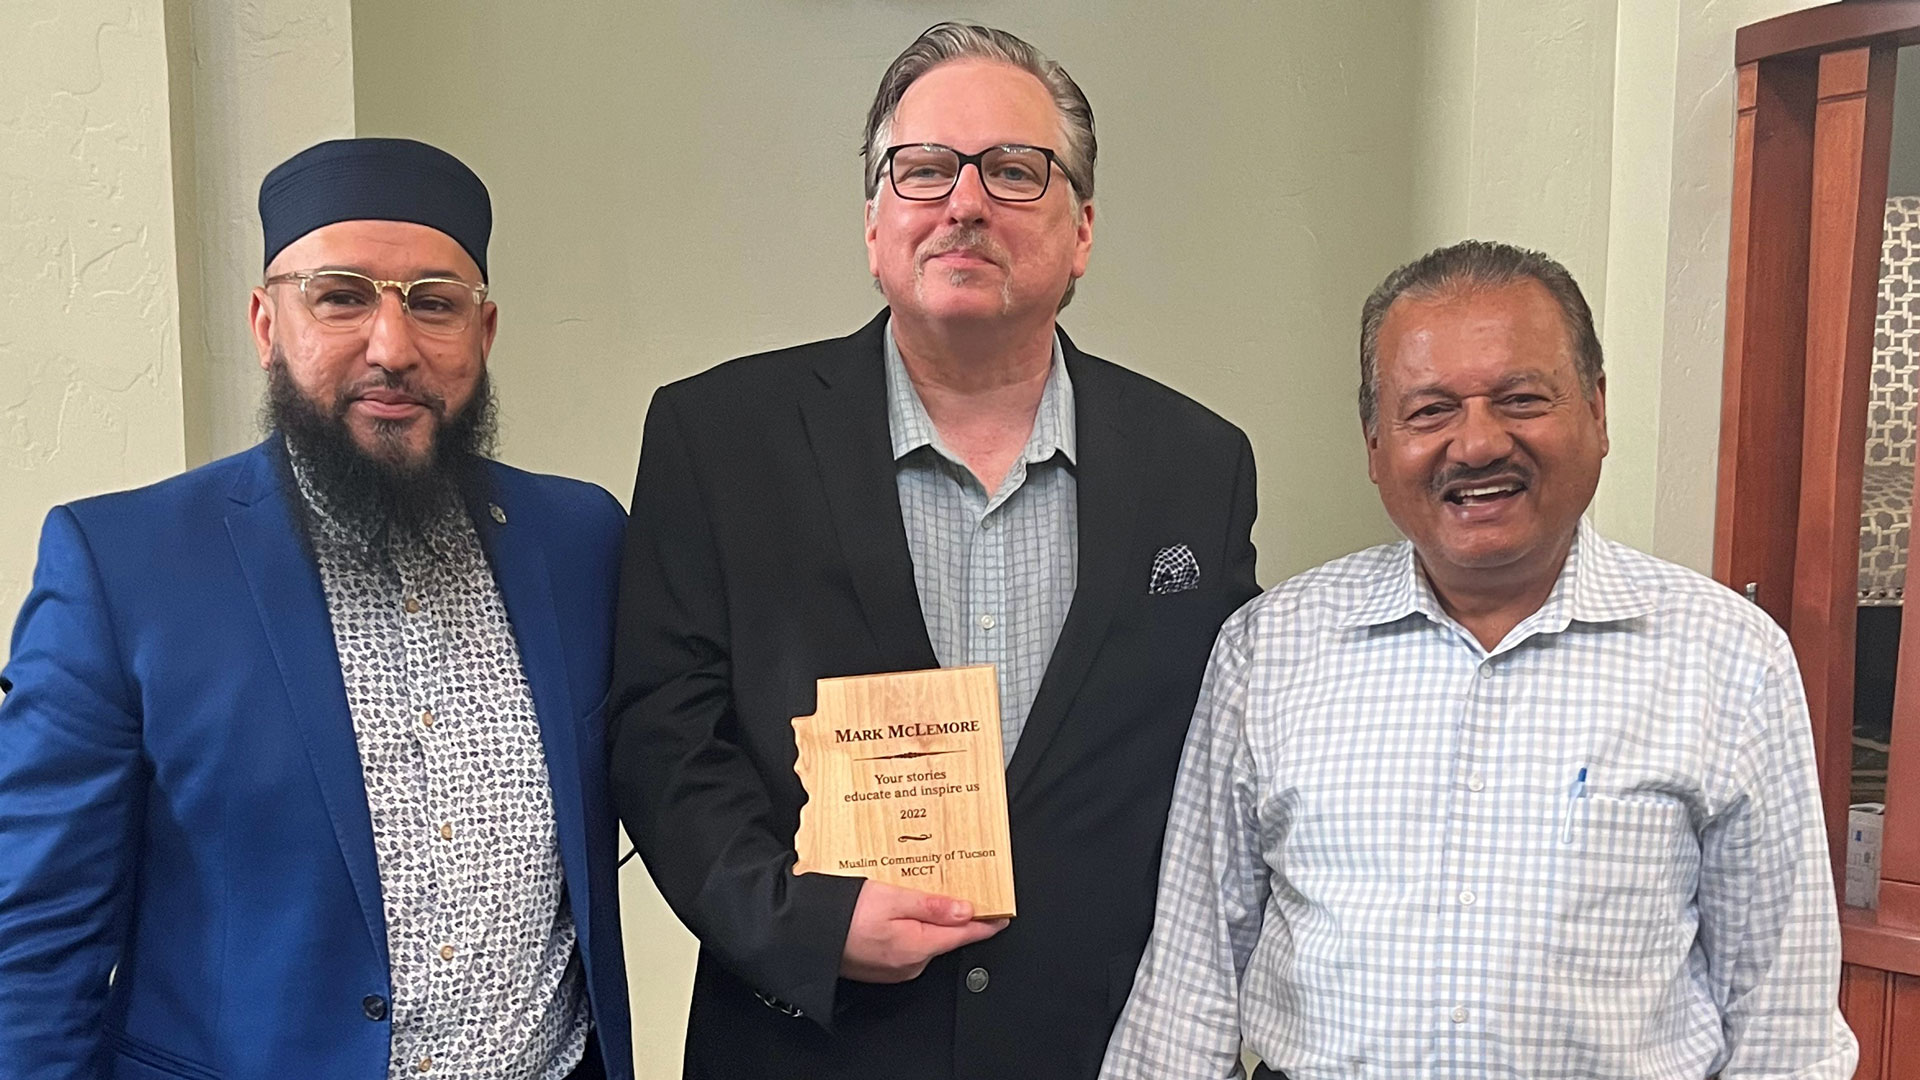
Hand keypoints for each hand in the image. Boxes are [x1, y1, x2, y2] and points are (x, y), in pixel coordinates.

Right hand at [839, 880, 1007, 982]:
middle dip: (954, 916)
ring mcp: (894, 969)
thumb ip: (932, 906)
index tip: (1003, 915)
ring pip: (925, 941)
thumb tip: (965, 911)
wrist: (803, 936)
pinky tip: (898, 911)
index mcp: (917, 946)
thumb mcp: (891, 898)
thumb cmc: (841, 915)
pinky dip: (910, 929)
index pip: (963, 935)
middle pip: (945, 937)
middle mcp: (909, 964)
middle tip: (958, 889)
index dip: (985, 923)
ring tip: (921, 894)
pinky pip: (906, 946)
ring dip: (929, 920)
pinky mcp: (880, 967)